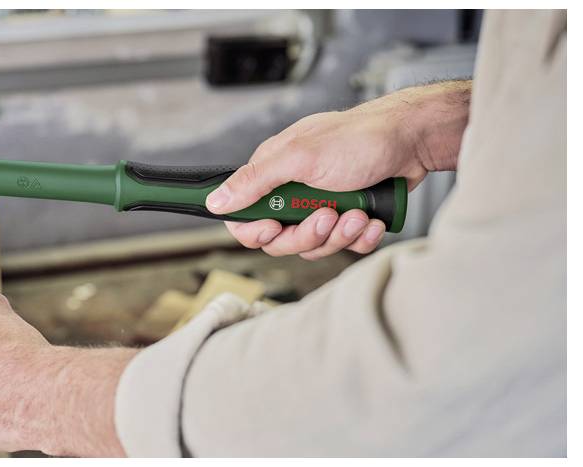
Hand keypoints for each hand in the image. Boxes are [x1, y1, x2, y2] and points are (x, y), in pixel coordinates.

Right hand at [206, 81, 469, 259]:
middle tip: (328, 217)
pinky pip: (343, 245)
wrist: (413, 141)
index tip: (273, 228)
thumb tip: (216, 200)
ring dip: (339, 235)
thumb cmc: (359, 138)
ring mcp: (321, 205)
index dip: (254, 231)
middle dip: (307, 234)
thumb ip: (254, 181)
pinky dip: (360, 237)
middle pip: (280, 239)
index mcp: (274, 172)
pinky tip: (371, 219)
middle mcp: (294, 190)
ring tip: (358, 214)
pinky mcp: (347, 216)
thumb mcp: (299, 158)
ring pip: (314, 244)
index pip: (244, 216)